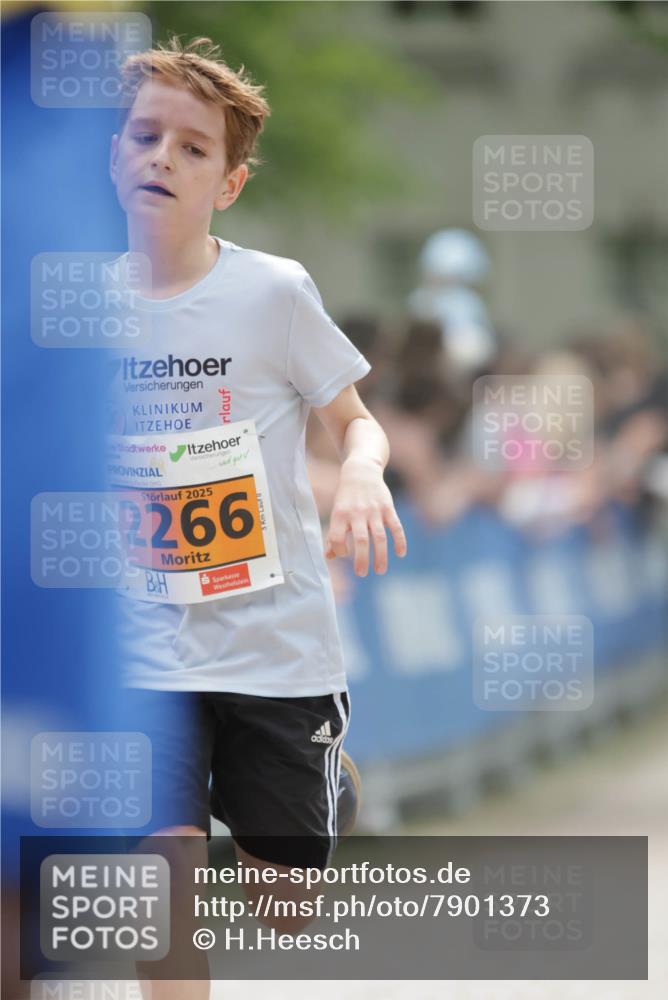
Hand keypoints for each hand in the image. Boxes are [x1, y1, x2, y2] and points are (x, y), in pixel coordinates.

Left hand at [324, 457, 406, 575]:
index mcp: (340, 514)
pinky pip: (396, 527)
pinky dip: (400, 541)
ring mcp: (374, 510)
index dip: (340, 550)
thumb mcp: (337, 512)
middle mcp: (357, 512)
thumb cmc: (346, 497)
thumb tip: (329, 557)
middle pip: (360, 540)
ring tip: (380, 571)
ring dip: (380, 556)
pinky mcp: (388, 508)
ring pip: (379, 537)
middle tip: (361, 573)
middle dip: (361, 559)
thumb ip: (334, 534)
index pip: (338, 537)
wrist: (361, 471)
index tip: (344, 554)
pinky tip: (400, 554)